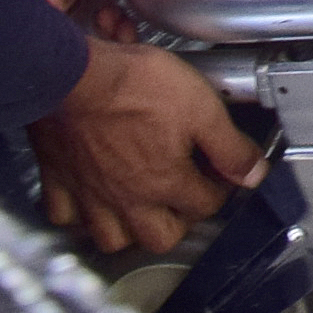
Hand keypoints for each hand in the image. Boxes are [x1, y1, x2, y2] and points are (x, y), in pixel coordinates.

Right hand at [31, 38, 259, 256]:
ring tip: (142, 209)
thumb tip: (253, 172)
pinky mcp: (59, 178)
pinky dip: (77, 217)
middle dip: (179, 223)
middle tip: (186, 199)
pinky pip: (64, 216)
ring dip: (129, 231)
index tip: (220, 175)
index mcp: (164, 181)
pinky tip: (89, 201)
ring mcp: (90, 192)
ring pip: (111, 239)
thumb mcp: (201, 108)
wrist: (75, 73)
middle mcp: (126, 197)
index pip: (204, 205)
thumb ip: (230, 146)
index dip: (221, 190)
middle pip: (160, 237)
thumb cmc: (131, 85)